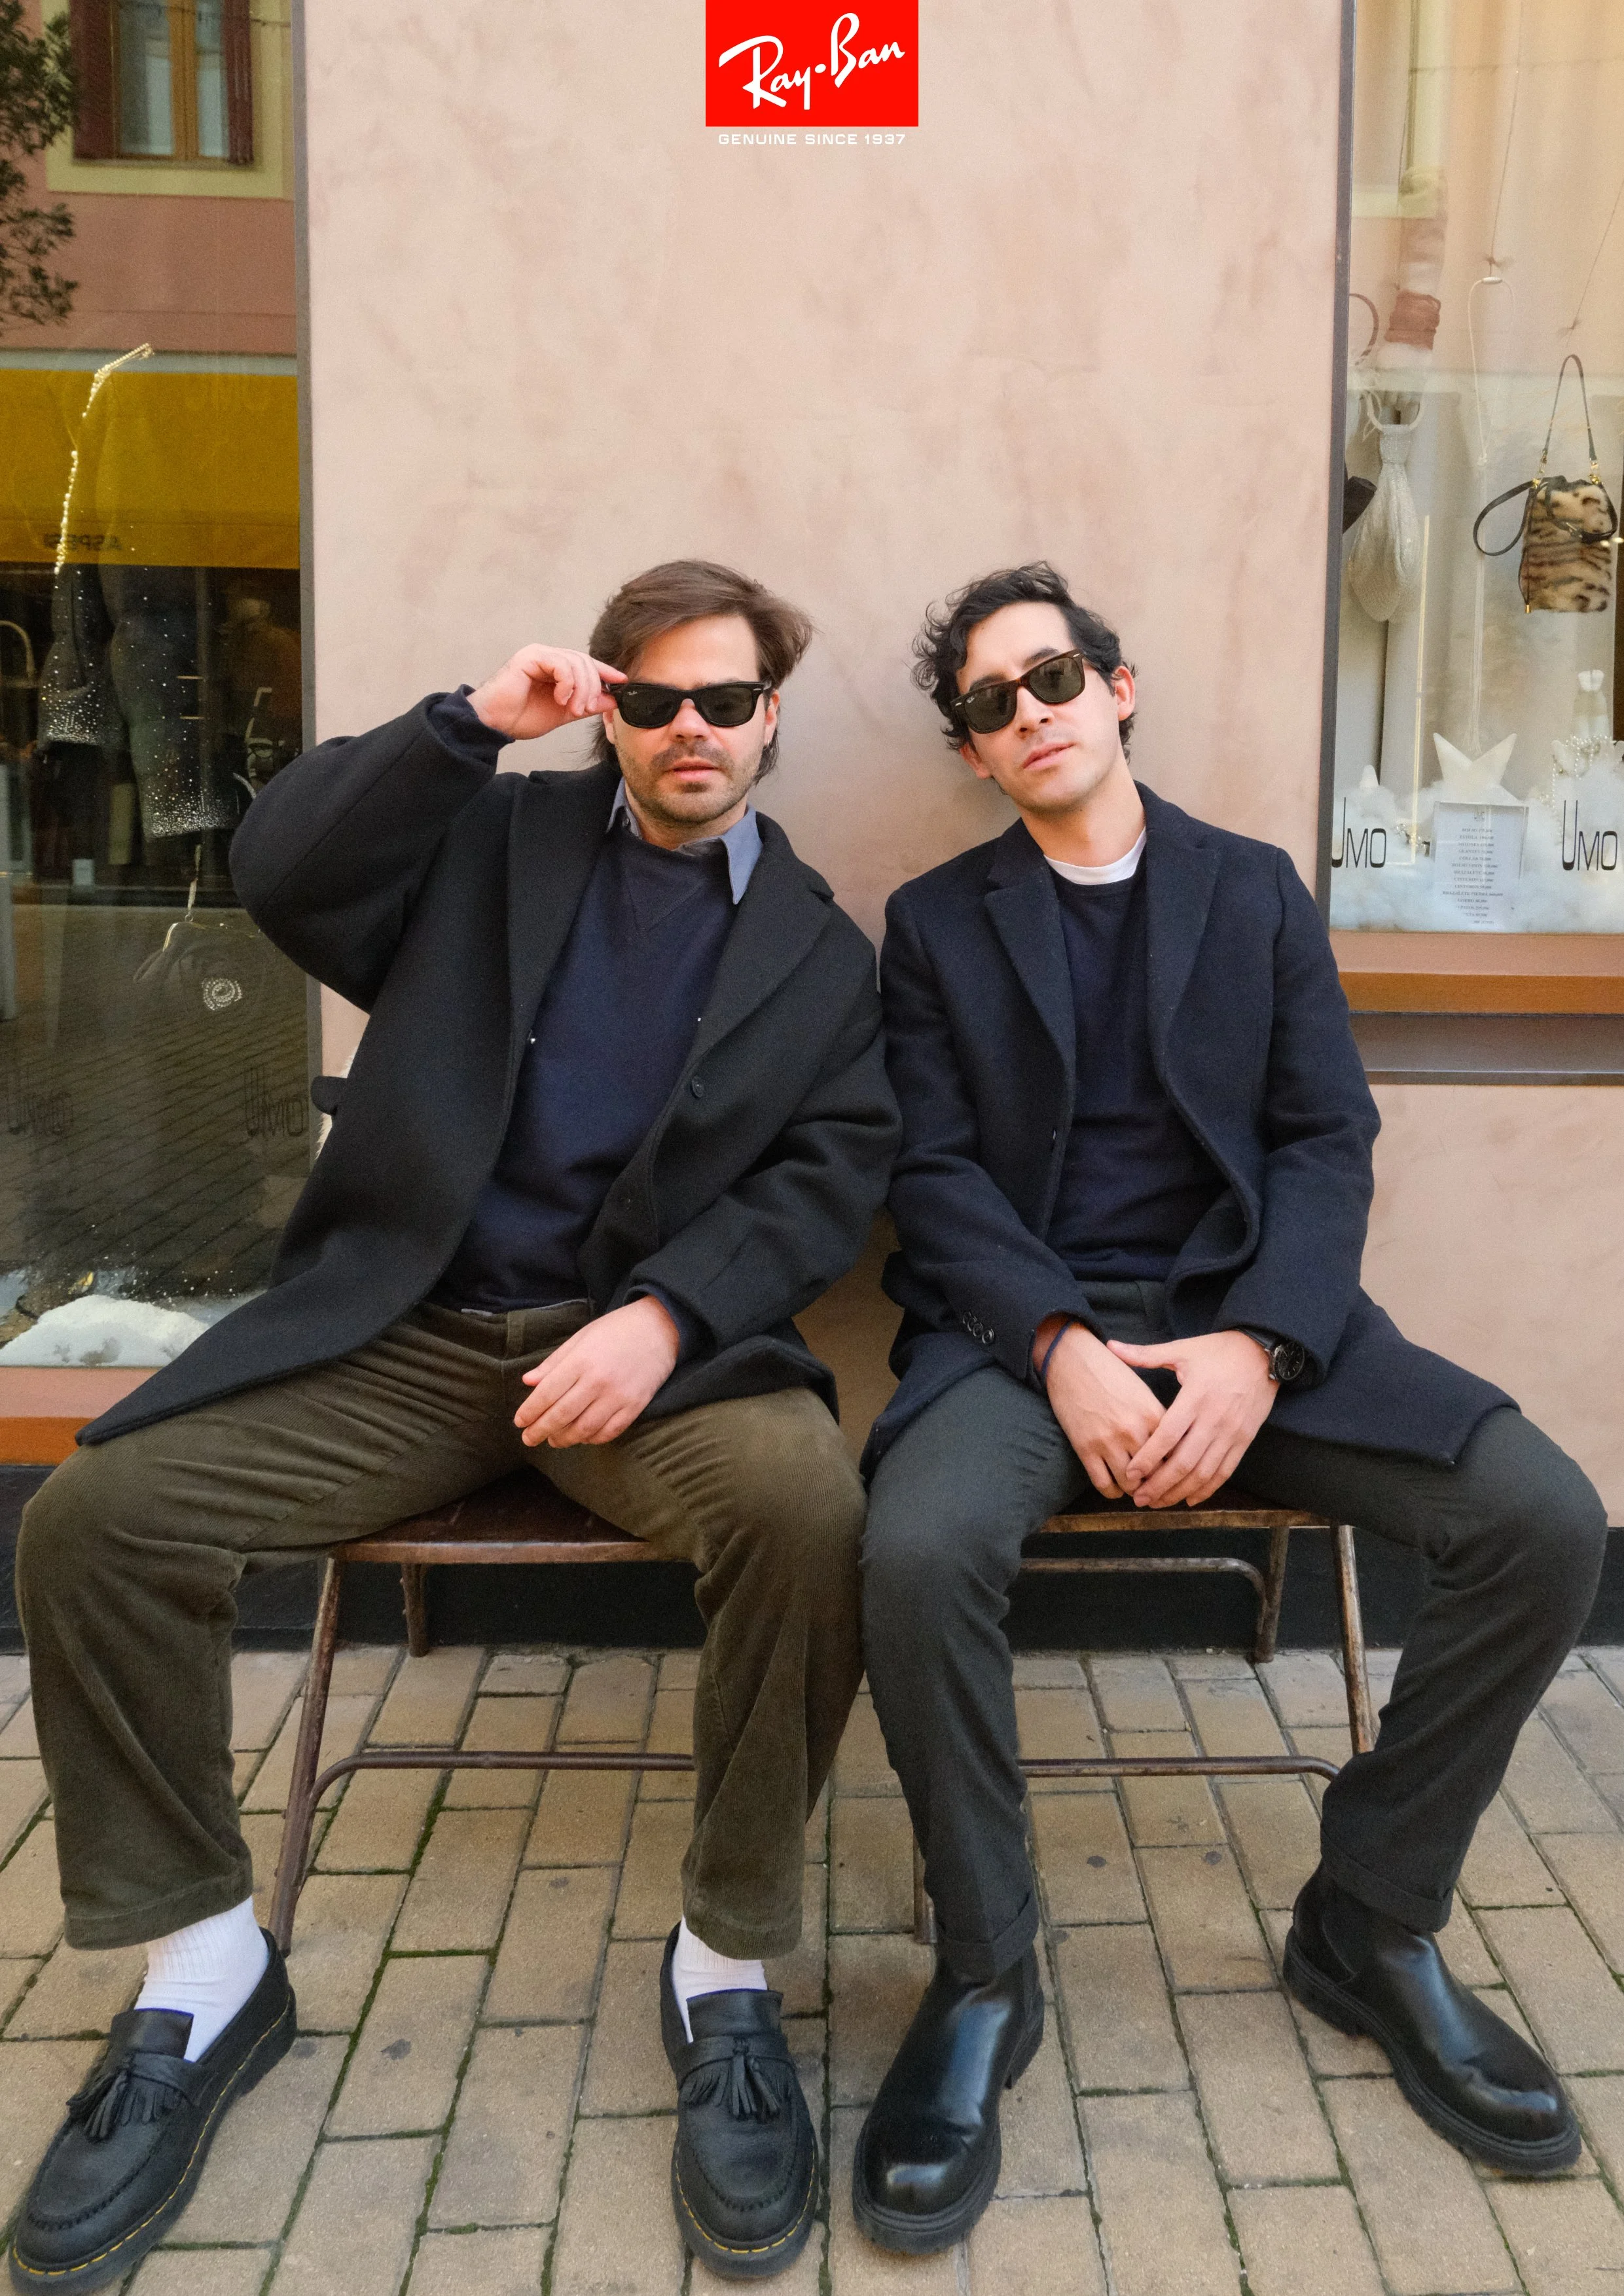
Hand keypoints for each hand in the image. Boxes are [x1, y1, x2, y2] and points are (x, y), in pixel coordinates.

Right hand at [467, 644, 625, 740]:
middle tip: (585, 710)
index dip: (606, 672)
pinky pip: (561, 664)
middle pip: (585, 662)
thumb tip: (612, 700)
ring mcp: (540, 655)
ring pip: (576, 662)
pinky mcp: (531, 657)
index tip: (623, 682)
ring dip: (581, 689)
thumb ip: (586, 704)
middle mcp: (549, 657)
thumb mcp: (563, 713)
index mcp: (556, 669)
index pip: (587, 664)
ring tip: (572, 708)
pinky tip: (560, 698)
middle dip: (592, 687)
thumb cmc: (520, 717)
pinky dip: (567, 683)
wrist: (494, 723)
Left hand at [514, 1298, 679, 1447]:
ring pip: (584, 1429)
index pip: (546, 1394)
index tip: (519, 1422)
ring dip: (564, 1439)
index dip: (530, 1412)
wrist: (660, 1328)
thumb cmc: (616, 1330)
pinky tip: (582, 1438)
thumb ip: (554, 1363)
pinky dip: (592, 1439)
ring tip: (554, 1440)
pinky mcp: (635, 1406)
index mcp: (580, 1361)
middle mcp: (598, 1380)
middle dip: (540, 1431)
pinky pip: (609, 1432)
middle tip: (528, 1439)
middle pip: (561, 1415)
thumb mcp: (580, 1338)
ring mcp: (618, 1395)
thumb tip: (528, 1382)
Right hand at [1036, 1316, 1166, 1500]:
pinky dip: (1112, 1491)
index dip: (1177, 1467)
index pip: (1175, 1453)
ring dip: (1134, 1490)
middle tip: (1157, 1487)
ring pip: (1130, 1484)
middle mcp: (1133, 1430)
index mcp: (1152, 1414)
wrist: (1072, 1359)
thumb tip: (1172, 1446)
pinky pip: (1104, 1484)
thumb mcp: (1142, 1390)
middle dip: (1158, 1484)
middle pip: (1156, 1473)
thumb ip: (1157, 1418)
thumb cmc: (1109, 1371)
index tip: (1176, 1473)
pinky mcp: (1085, 1449)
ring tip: (1136, 1487)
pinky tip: (1115, 1486)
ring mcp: (1108, 1441)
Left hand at [1106, 1330, 1278, 1508]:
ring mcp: (1231, 1432)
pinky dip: (1207, 1489)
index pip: (1168, 1435)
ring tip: (1158, 1503)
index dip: (1148, 1457)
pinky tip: (1189, 1499)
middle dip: (1160, 1484)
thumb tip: (1111, 1346)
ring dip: (1180, 1491)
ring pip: (1204, 1472)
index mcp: (1195, 1397)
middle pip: (1184, 1461)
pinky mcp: (1244, 1440)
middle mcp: (1214, 1419)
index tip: (1131, 1473)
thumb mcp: (1183, 1349)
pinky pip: (1225, 1471)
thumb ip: (1145, 1354)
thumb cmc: (1219, 1351)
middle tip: (1139, 1498)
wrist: (1264, 1352)